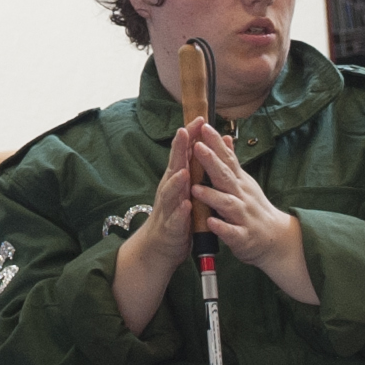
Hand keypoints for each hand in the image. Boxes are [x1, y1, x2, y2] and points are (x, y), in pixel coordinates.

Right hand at [113, 116, 208, 334]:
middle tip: (184, 131)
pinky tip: (186, 206)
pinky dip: (181, 212)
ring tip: (184, 169)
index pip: (183, 153)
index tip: (199, 117)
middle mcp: (170, 190)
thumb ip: (193, 166)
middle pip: (174, 165)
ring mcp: (168, 208)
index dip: (190, 136)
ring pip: (171, 192)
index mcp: (176, 179)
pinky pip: (176, 219)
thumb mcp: (186, 187)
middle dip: (179, 149)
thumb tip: (203, 141)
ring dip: (177, 181)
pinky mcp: (171, 228)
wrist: (161, 247)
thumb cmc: (177, 213)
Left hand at [184, 129, 315, 302]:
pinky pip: (231, 232)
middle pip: (226, 176)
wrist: (276, 238)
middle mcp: (242, 196)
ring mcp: (243, 216)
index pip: (227, 159)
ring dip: (212, 196)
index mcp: (240, 182)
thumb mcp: (245, 182)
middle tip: (197, 146)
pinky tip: (211, 222)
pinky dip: (221, 227)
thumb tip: (225, 137)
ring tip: (195, 188)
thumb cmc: (254, 208)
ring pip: (227, 204)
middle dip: (211, 161)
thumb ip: (232, 162)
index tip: (204, 127)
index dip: (216, 144)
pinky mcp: (242, 237)